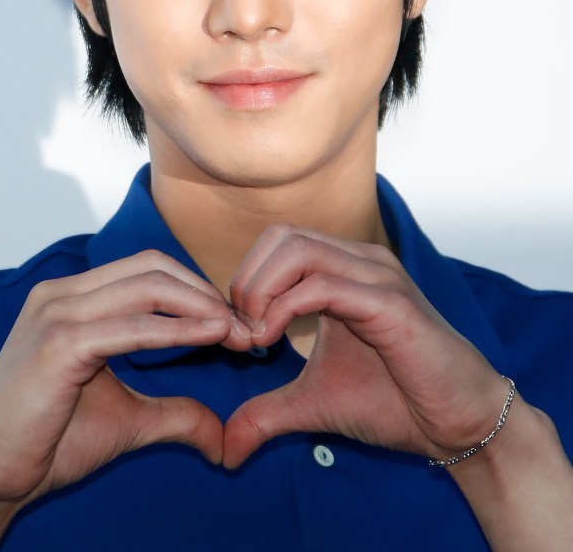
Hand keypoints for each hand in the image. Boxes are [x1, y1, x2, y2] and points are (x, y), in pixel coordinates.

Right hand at [0, 251, 250, 507]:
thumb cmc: (46, 442)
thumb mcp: (124, 418)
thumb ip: (173, 413)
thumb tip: (220, 435)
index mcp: (69, 298)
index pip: (147, 270)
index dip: (195, 289)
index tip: (234, 324)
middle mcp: (60, 294)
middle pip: (153, 267)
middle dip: (206, 293)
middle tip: (244, 328)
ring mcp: (57, 313)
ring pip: (148, 286)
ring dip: (201, 306)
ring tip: (236, 333)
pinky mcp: (59, 343)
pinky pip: (133, 326)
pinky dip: (178, 329)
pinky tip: (212, 336)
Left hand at [223, 224, 508, 467]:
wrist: (458, 426)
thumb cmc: (395, 403)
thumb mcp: (314, 403)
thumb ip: (267, 411)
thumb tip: (226, 449)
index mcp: (342, 270)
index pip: (275, 243)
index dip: (244, 282)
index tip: (239, 336)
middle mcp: (359, 261)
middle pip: (280, 236)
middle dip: (246, 282)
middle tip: (243, 334)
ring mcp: (376, 277)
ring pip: (296, 249)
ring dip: (260, 291)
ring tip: (257, 337)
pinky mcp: (391, 303)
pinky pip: (322, 286)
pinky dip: (284, 309)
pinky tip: (274, 342)